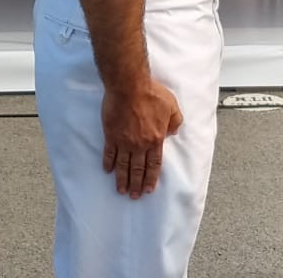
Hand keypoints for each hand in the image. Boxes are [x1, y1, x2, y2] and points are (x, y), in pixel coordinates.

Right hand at [100, 80, 183, 199]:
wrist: (129, 86)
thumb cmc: (151, 93)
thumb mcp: (171, 105)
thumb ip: (175, 121)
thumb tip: (173, 133)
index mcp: (155, 139)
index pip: (154, 164)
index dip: (151, 178)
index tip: (148, 189)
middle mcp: (140, 144)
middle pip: (138, 169)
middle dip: (136, 184)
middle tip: (134, 196)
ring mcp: (124, 141)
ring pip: (123, 165)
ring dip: (122, 179)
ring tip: (121, 190)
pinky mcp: (111, 135)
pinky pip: (109, 153)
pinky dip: (108, 163)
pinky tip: (108, 171)